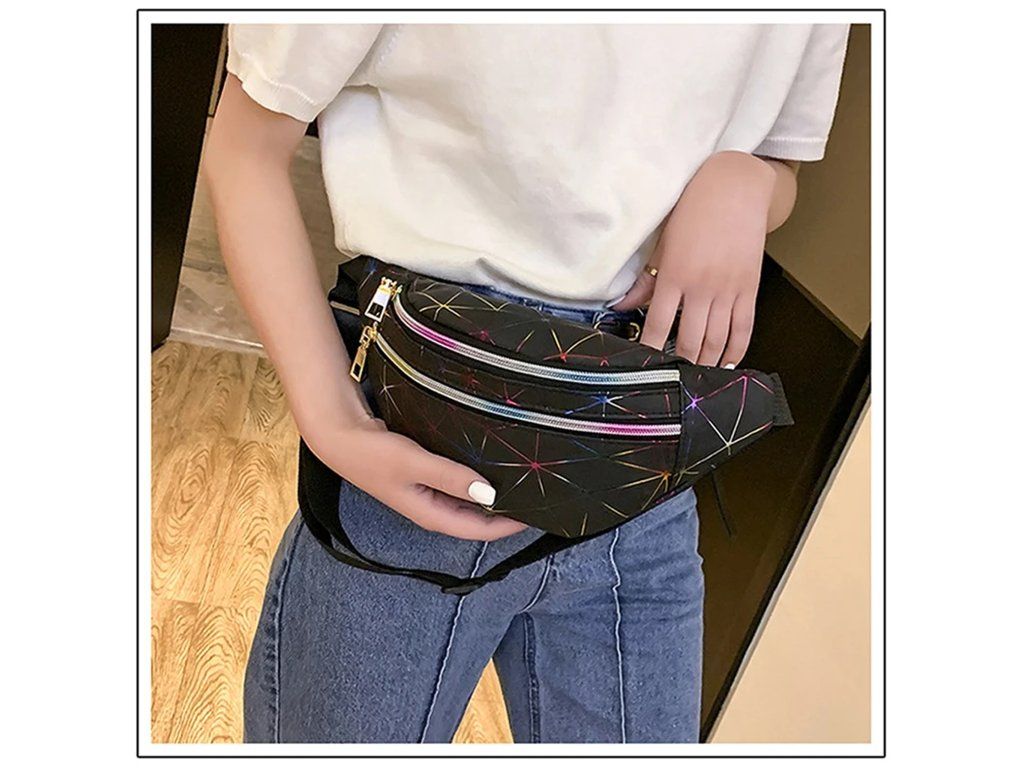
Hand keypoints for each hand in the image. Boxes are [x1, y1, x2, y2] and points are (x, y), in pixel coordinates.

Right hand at [305, 415, 528, 541]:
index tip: (537, 514)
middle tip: (536, 495)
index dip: (509, 526)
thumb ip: (451, 477)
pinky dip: (475, 478)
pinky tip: (490, 463)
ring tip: (520, 481)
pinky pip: (458, 482)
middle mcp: (432, 507)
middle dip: (505, 511)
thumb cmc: (372, 454)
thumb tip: (490, 494)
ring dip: (491, 494)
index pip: (478, 530)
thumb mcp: (414, 464)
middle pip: (477, 518)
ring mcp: (428, 492)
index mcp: (431, 514)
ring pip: (468, 500)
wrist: (340, 436)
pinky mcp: (425, 475)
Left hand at [613, 151, 777, 366]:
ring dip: (706, 363)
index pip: (659, 324)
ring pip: (717, 340)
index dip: (651, 350)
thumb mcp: (663, 242)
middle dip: (680, 364)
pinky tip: (727, 363)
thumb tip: (623, 307)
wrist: (735, 186)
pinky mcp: (750, 287)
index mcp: (675, 274)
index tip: (644, 366)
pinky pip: (744, 327)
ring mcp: (729, 289)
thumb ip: (645, 280)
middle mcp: (703, 286)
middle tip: (671, 380)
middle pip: (690, 340)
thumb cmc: (693, 209)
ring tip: (695, 377)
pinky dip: (736, 349)